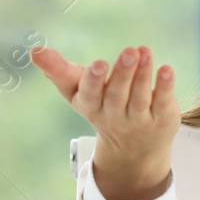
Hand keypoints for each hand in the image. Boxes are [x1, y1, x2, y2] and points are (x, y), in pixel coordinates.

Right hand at [31, 44, 178, 199]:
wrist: (133, 149)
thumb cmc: (100, 106)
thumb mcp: (77, 91)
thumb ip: (57, 70)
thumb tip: (34, 51)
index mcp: (91, 106)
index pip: (90, 94)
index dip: (94, 80)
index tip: (99, 63)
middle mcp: (115, 115)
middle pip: (118, 94)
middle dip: (123, 73)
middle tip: (129, 51)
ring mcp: (139, 119)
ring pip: (141, 97)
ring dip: (143, 74)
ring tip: (145, 51)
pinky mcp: (162, 118)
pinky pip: (163, 102)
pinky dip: (165, 86)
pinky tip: (165, 69)